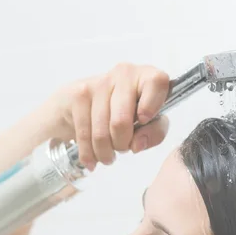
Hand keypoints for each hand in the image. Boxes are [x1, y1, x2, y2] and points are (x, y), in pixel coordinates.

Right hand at [52, 63, 170, 170]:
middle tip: (121, 148)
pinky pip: (84, 134)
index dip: (151, 104)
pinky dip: (88, 154)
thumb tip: (137, 144)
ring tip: (107, 156)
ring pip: (101, 132)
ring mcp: (98, 83)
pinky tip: (92, 159)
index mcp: (146, 77)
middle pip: (121, 121)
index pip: (157, 82)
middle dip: (121, 144)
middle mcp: (123, 74)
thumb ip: (153, 134)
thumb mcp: (147, 125)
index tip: (143, 121)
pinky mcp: (78, 95)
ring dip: (104, 153)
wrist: (82, 104)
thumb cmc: (123, 115)